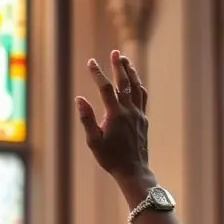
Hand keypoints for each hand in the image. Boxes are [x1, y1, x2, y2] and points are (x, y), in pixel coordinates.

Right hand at [75, 50, 148, 179]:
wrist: (133, 171)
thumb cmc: (110, 158)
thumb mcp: (93, 142)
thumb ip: (87, 119)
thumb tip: (79, 99)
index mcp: (115, 116)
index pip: (105, 88)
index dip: (98, 73)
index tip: (91, 62)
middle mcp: (129, 112)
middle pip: (125, 83)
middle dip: (119, 66)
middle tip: (115, 52)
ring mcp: (139, 115)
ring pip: (137, 88)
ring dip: (131, 73)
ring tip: (126, 61)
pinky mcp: (143, 120)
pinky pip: (143, 98)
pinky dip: (139, 86)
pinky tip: (135, 82)